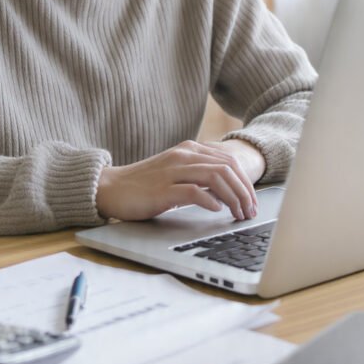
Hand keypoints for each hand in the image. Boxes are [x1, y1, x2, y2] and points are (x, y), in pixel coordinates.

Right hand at [96, 140, 259, 221]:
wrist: (111, 188)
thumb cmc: (144, 185)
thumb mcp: (176, 173)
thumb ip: (199, 175)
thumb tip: (228, 190)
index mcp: (189, 150)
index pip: (229, 161)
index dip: (246, 181)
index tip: (253, 201)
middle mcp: (183, 155)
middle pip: (227, 168)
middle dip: (245, 191)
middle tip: (250, 211)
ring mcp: (173, 171)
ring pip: (215, 177)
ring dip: (233, 197)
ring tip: (239, 214)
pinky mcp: (163, 189)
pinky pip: (194, 191)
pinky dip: (210, 200)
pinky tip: (217, 210)